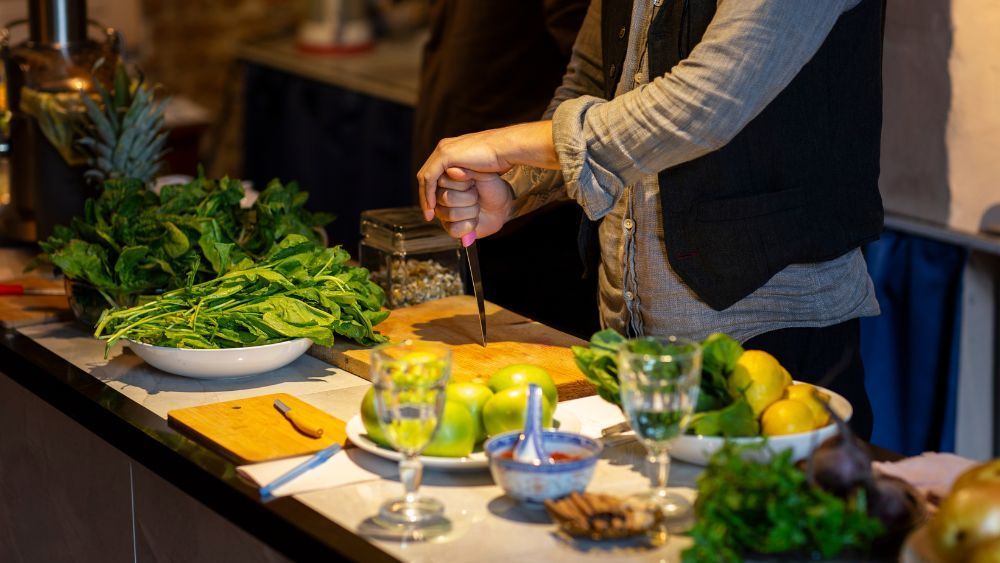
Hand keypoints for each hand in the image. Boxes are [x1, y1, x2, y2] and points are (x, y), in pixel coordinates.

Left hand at [417, 121, 558, 220]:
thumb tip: (467, 192)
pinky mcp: (445, 154)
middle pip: (425, 174)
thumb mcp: (480, 170)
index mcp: (452, 149)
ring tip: (430, 214)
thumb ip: (469, 177)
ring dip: (425, 197)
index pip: (433, 172)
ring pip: (424, 177)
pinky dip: (429, 193)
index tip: (434, 208)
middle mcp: (444, 147)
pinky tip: (433, 206)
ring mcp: (443, 150)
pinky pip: (429, 177)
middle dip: (425, 196)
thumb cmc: (500, 159)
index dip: (431, 191)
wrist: (507, 149)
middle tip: (429, 215)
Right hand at [435, 168, 512, 239]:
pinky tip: (474, 220)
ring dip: (472, 211)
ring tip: (477, 207)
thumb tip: (451, 170)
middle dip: (469, 198)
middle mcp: (440, 196)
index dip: (463, 185)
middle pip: (446, 198)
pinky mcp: (450, 228)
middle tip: (476, 195)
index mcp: (444, 179)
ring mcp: (443, 213)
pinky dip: (470, 225)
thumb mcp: (483, 174)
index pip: (442, 181)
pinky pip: (454, 229)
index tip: (472, 183)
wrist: (501, 206)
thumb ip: (466, 170)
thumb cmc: (491, 187)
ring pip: (451, 214)